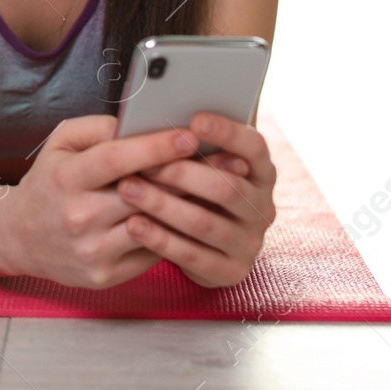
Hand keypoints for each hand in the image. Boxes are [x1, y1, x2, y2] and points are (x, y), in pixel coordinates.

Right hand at [0, 114, 201, 288]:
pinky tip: (190, 219)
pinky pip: (149, 253)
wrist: (19, 238)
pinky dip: (171, 234)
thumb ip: (95, 128)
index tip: (189, 135)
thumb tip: (135, 124)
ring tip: (214, 190)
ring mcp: (92, 250)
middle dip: (184, 175)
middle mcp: (78, 217)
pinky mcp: (104, 275)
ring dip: (185, 207)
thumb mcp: (59, 144)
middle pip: (142, 194)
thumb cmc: (47, 183)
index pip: (115, 160)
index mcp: (66, 179)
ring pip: (153, 226)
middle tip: (223, 162)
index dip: (155, 147)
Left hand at [116, 111, 276, 287]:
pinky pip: (192, 255)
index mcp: (262, 173)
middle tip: (145, 163)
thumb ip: (195, 145)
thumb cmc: (197, 188)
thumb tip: (168, 119)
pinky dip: (160, 239)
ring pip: (205, 222)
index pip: (254, 148)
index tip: (194, 120)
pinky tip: (133, 224)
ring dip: (163, 205)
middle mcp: (264, 207)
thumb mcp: (204, 165)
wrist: (207, 245)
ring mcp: (250, 242)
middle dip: (182, 174)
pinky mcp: (231, 271)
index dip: (227, 133)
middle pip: (226, 188)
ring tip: (127, 189)